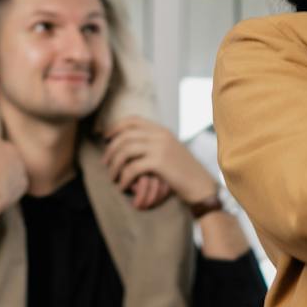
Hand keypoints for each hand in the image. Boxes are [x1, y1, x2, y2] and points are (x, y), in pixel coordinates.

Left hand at [102, 116, 216, 207]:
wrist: (201, 186)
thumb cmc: (184, 172)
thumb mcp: (170, 151)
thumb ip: (153, 144)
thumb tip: (129, 145)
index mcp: (161, 130)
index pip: (132, 120)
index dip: (115, 127)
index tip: (105, 138)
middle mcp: (160, 135)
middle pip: (124, 135)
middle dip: (111, 149)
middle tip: (105, 163)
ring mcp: (160, 147)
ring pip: (125, 151)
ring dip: (114, 165)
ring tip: (112, 176)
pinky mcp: (159, 163)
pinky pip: (132, 168)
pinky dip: (123, 178)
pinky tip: (122, 186)